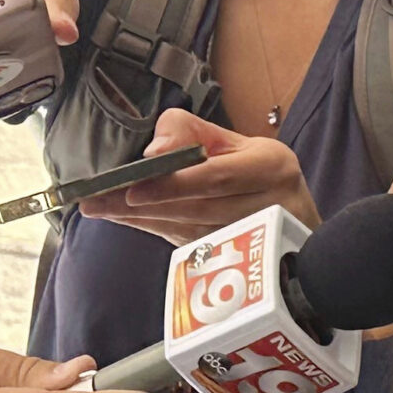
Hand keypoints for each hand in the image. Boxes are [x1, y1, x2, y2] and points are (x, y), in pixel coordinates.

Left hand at [77, 108, 320, 246]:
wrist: (295, 219)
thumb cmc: (257, 173)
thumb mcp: (232, 141)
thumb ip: (189, 131)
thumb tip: (154, 150)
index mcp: (271, 167)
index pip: (216, 177)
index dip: (173, 185)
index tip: (131, 189)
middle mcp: (272, 204)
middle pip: (200, 208)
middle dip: (144, 206)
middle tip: (97, 202)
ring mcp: (262, 239)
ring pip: (195, 232)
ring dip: (145, 222)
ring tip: (103, 210)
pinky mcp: (245, 261)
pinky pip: (195, 247)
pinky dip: (158, 233)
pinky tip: (130, 223)